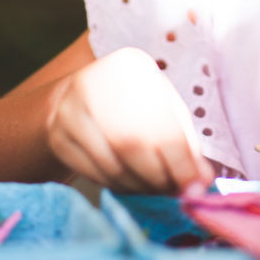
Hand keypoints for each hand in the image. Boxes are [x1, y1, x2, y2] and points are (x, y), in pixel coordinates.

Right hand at [45, 47, 213, 192]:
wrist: (76, 94)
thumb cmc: (133, 100)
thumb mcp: (163, 105)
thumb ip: (185, 141)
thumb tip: (202, 182)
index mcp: (129, 66)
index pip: (160, 124)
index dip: (181, 163)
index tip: (197, 188)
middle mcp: (93, 84)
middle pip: (132, 146)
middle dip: (160, 178)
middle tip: (176, 192)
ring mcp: (69, 112)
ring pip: (112, 166)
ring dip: (141, 187)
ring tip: (157, 189)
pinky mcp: (58, 138)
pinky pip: (94, 174)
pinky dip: (120, 187)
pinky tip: (133, 185)